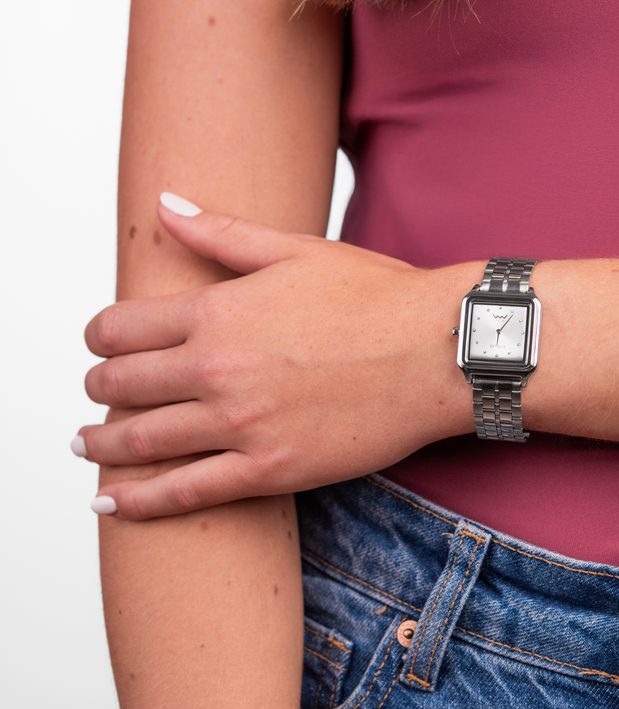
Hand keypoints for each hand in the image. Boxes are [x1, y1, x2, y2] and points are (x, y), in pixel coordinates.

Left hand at [76, 193, 473, 519]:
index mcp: (219, 311)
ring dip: (101, 445)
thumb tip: (165, 203)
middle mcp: (218, 368)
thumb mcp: (296, 250)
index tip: (99, 344)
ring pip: (139, 442)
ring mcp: (241, 424)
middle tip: (97, 393)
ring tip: (87, 446)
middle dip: (98, 388)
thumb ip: (221, 232)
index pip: (121, 327)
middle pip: (120, 384)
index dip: (98, 337)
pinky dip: (137, 503)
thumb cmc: (379, 299)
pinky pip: (184, 494)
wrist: (440, 351)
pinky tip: (110, 505)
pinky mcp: (270, 469)